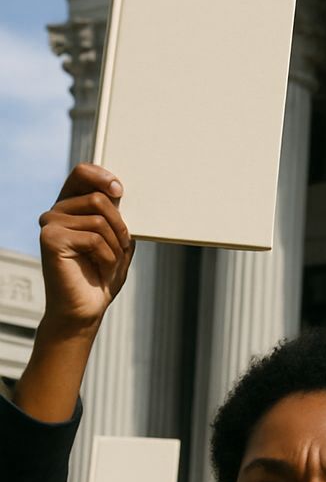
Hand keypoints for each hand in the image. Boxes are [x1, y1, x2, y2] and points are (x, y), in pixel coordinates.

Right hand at [37, 165, 132, 336]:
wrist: (86, 308)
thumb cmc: (102, 273)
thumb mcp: (117, 238)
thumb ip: (116, 213)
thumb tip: (116, 190)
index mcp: (72, 206)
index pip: (82, 172)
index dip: (102, 175)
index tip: (119, 190)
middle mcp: (57, 212)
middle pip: (99, 198)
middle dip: (120, 226)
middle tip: (121, 248)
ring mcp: (50, 224)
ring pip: (100, 219)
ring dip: (115, 245)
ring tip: (107, 262)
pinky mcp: (50, 239)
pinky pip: (94, 238)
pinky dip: (107, 256)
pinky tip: (99, 268)